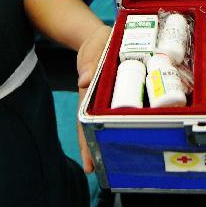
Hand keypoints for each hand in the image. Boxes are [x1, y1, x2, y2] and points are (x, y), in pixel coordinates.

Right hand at [75, 23, 111, 172]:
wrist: (97, 35)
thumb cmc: (95, 41)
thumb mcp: (94, 47)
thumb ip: (90, 61)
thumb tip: (83, 80)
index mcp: (89, 91)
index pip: (85, 121)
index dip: (87, 143)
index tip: (88, 162)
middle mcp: (94, 98)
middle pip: (92, 127)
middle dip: (93, 149)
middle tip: (96, 171)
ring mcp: (103, 97)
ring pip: (103, 122)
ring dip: (104, 140)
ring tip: (109, 163)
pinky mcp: (112, 93)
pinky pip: (115, 111)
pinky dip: (117, 124)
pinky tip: (122, 137)